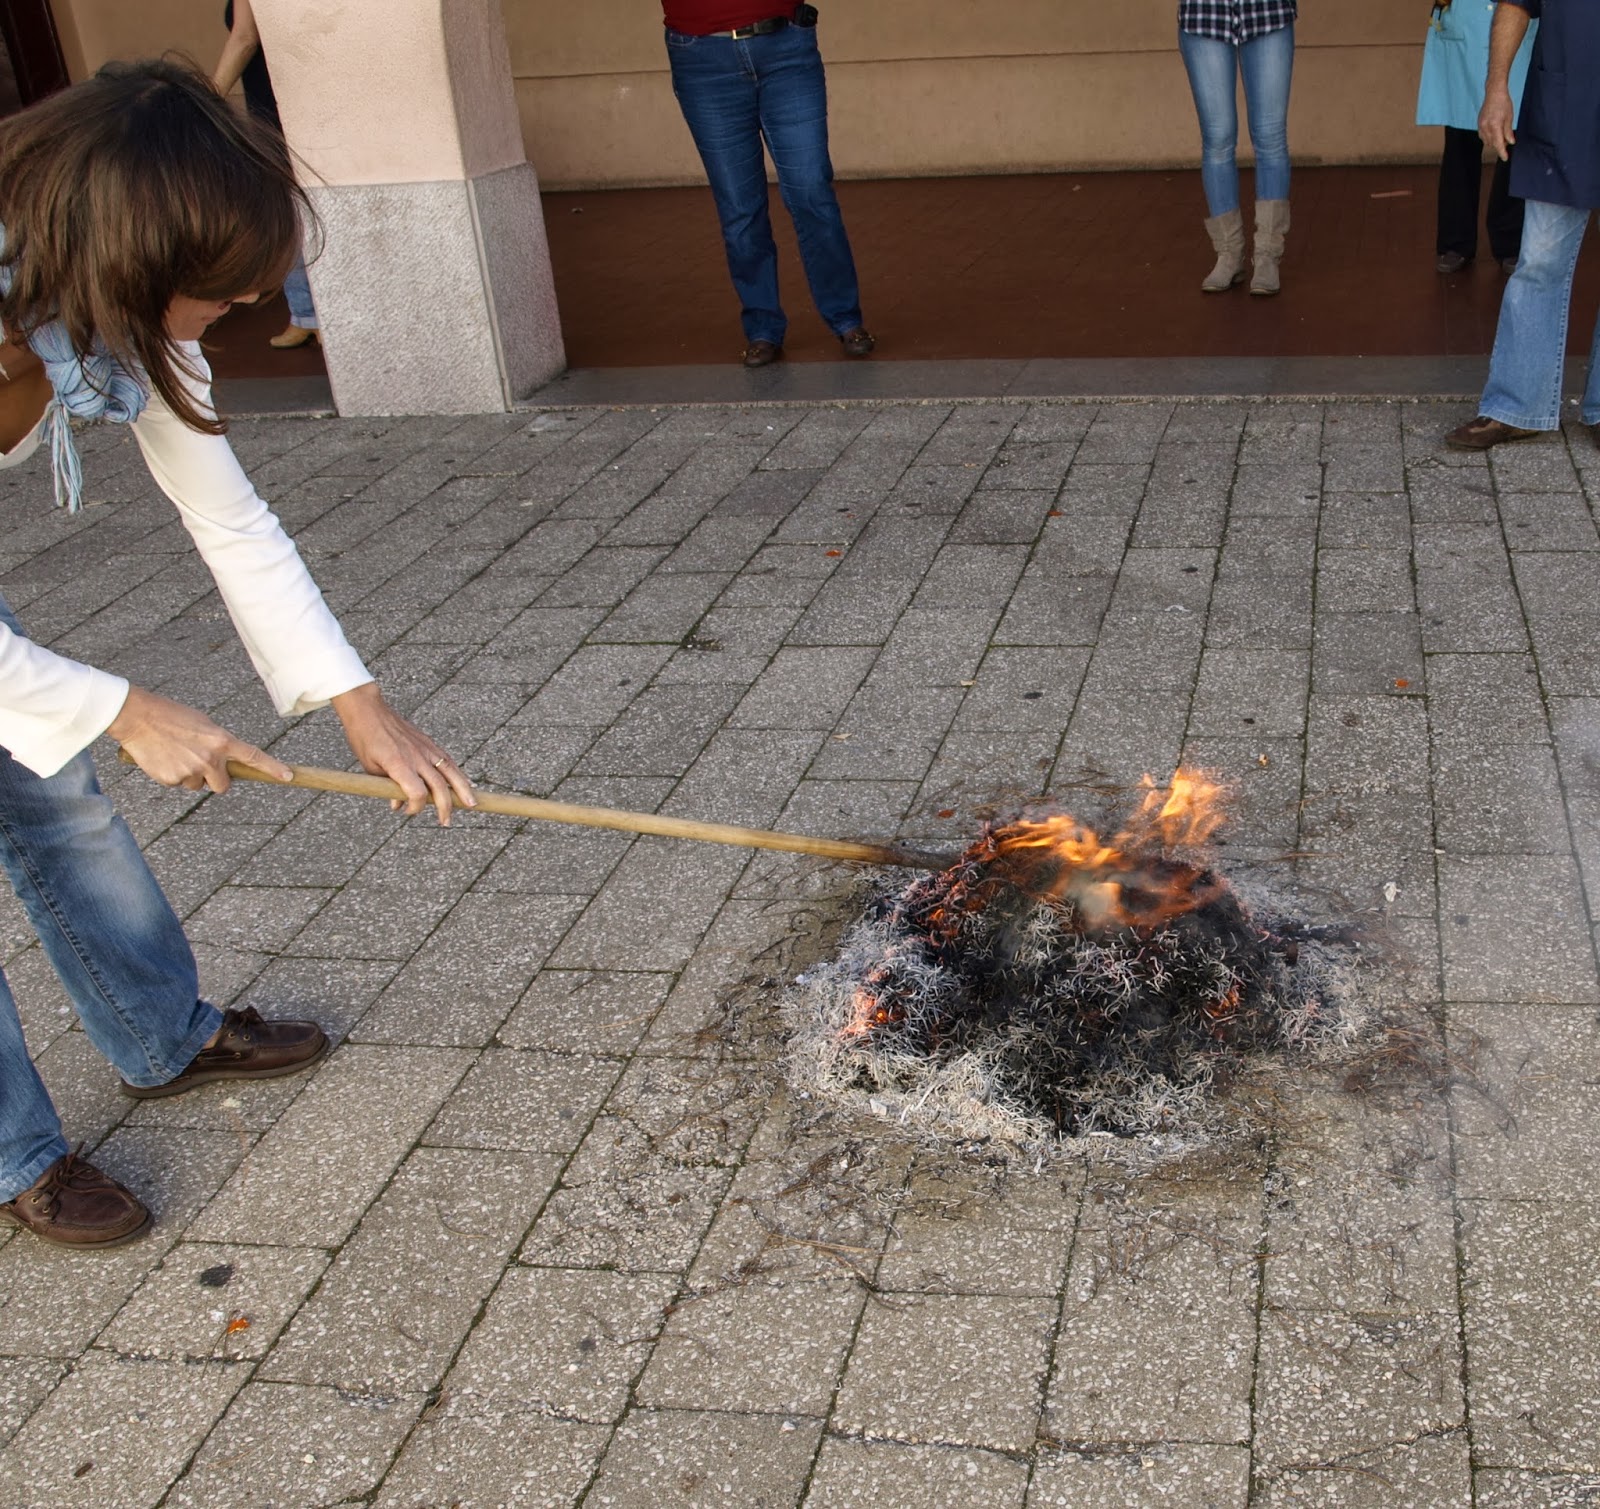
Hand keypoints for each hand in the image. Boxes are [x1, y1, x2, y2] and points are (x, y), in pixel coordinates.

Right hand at [108, 686, 293, 792]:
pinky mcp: (172, 779)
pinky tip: (163, 758)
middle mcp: (210, 758)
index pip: (253, 757)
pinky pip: (178, 784)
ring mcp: (191, 771)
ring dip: (191, 775)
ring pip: (198, 785)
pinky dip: (173, 775)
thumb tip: (225, 761)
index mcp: (221, 741)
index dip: (272, 768)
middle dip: (216, 781)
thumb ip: (218, 744)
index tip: (288, 776)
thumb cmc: (171, 716)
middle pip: (223, 786)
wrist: (137, 717)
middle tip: (202, 766)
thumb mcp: (203, 725)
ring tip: (175, 754)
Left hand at [331, 681, 475, 824]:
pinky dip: (458, 773)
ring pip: (450, 772)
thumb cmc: (365, 739)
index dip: (415, 806)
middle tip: (446, 822)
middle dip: (445, 807)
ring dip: (462, 790)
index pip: (417, 792)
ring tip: (471, 804)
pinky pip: (448, 761)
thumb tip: (398, 803)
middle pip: (439, 786)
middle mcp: (416, 757)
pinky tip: (465, 784)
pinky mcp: (429, 743)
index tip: (408, 811)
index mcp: (399, 764)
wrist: (370, 711)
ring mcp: (426, 749)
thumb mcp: (370, 768)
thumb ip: (387, 787)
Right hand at [1479, 89, 1515, 159]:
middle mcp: (1486, 128)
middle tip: (1507, 141)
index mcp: (1495, 126)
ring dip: (1494, 141)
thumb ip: (1508, 131)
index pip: (1498, 144)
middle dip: (1499, 145)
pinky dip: (1488, 137)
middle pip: (1492, 144)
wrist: (1494, 93)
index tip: (1505, 158)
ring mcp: (1481, 126)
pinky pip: (1482, 136)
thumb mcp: (1509, 117)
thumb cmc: (1504, 103)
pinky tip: (1494, 132)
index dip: (1502, 152)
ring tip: (1501, 135)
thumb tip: (1511, 142)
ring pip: (1486, 141)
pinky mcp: (1479, 124)